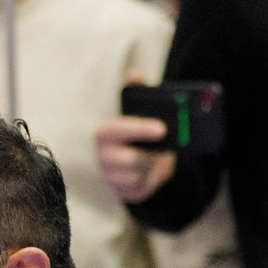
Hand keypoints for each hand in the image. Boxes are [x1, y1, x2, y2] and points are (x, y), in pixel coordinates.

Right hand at [96, 71, 177, 203]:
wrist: (132, 164)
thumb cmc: (131, 134)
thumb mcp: (132, 112)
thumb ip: (133, 92)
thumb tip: (135, 74)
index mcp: (102, 135)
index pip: (117, 131)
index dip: (139, 129)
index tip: (161, 129)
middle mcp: (102, 158)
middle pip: (132, 160)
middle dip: (150, 154)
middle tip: (165, 147)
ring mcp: (112, 178)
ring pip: (140, 174)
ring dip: (152, 165)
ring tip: (156, 156)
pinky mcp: (125, 193)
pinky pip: (144, 188)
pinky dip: (153, 177)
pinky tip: (153, 169)